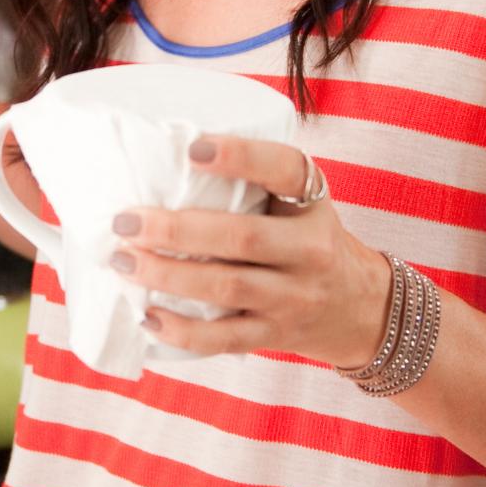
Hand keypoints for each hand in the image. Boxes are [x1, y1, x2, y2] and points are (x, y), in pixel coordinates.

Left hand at [110, 135, 391, 367]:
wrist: (361, 306)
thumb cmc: (305, 235)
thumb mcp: (300, 200)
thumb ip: (252, 180)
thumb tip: (159, 159)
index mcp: (312, 203)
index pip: (285, 170)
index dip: (240, 156)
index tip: (193, 147)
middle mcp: (310, 249)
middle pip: (242, 237)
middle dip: (177, 229)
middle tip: (125, 220)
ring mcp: (295, 298)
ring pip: (228, 288)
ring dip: (169, 275)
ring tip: (124, 261)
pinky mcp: (276, 335)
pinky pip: (227, 338)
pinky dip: (184, 331)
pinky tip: (149, 316)